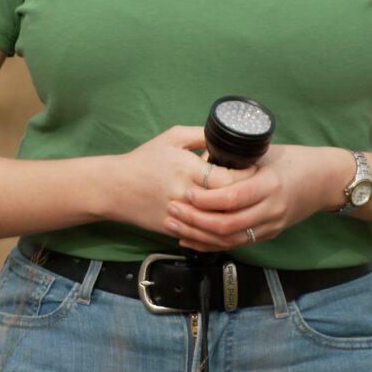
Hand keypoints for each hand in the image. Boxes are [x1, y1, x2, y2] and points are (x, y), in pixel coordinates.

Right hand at [106, 126, 255, 236]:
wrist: (115, 187)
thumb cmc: (144, 159)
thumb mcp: (172, 137)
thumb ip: (200, 135)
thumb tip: (225, 137)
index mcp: (187, 169)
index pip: (227, 179)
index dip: (245, 176)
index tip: (254, 170)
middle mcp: (185, 195)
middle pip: (225, 203)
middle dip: (244, 198)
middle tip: (256, 190)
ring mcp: (180, 216)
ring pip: (217, 226)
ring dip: (234, 219)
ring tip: (246, 209)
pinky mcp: (174, 230)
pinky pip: (202, 237)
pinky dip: (217, 233)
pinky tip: (227, 224)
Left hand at [163, 144, 347, 251]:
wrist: (325, 181)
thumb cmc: (294, 160)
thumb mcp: (266, 153)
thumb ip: (238, 160)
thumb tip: (203, 158)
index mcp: (269, 184)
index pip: (233, 198)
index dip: (207, 200)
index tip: (185, 193)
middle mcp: (270, 210)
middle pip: (228, 224)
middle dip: (196, 220)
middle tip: (173, 210)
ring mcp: (271, 226)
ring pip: (230, 240)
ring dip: (199, 236)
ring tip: (175, 227)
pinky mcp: (269, 235)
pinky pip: (237, 245)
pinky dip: (212, 244)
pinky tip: (191, 241)